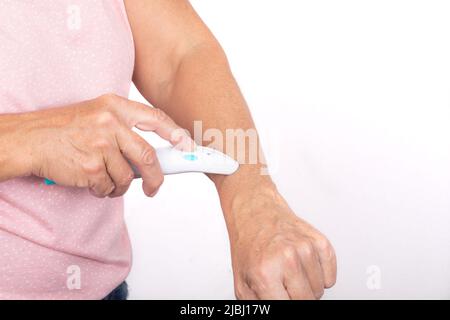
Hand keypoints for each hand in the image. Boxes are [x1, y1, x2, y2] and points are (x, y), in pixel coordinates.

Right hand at [24, 94, 192, 196]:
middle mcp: (110, 123)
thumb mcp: (96, 114)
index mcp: (115, 106)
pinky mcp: (90, 167)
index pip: (156, 118)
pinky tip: (91, 181)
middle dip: (156, 177)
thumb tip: (150, 155)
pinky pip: (109, 187)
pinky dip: (103, 190)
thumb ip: (124, 128)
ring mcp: (100, 145)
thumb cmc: (62, 129)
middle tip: (155, 187)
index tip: (188, 147)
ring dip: (119, 186)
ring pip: (127, 177)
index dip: (177, 134)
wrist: (29, 139)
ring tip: (104, 179)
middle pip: (148, 156)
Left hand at [228, 186, 336, 299]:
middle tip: (283, 286)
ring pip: (320, 290)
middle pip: (308, 301)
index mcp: (265, 273)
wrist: (256, 214)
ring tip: (289, 272)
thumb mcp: (243, 284)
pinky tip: (303, 265)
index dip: (286, 304)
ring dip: (307, 286)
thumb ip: (260, 306)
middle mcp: (287, 260)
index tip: (284, 298)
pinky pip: (330, 275)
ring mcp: (305, 249)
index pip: (289, 308)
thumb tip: (277, 311)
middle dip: (296, 298)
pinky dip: (320, 276)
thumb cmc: (249, 247)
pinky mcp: (319, 241)